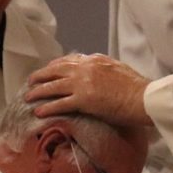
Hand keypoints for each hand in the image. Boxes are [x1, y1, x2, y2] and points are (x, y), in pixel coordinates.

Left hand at [26, 54, 151, 126]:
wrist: (144, 97)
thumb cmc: (138, 87)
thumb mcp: (120, 69)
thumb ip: (106, 68)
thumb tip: (101, 72)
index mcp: (95, 60)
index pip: (69, 60)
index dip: (55, 65)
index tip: (48, 69)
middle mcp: (86, 68)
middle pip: (56, 70)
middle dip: (41, 75)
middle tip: (31, 81)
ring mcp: (83, 84)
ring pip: (54, 86)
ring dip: (38, 92)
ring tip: (28, 97)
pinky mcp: (84, 100)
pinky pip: (60, 104)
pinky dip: (47, 107)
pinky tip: (39, 112)